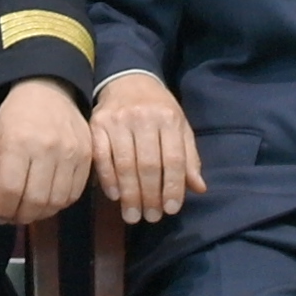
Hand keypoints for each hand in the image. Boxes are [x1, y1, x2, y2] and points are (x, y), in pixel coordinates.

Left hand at [0, 76, 94, 225]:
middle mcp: (46, 148)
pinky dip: (60, 203)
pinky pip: (75, 192)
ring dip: (41, 213)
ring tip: (30, 208)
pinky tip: (48, 198)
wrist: (47, 90)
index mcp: (17, 143)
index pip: (11, 191)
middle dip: (21, 216)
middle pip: (36, 200)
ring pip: (57, 201)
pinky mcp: (88, 154)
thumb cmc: (14, 117)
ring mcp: (71, 152)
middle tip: (14, 215)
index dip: (3, 210)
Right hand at [89, 72, 205, 224]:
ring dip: (129, 194)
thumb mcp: (179, 126)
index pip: (173, 159)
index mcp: (168, 119)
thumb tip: (198, 188)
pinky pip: (102, 157)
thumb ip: (188, 157)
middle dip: (150, 196)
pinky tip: (115, 196)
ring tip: (133, 215)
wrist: (128, 79)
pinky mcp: (97, 124)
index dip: (172, 187)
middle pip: (148, 165)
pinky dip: (108, 179)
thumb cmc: (158, 107)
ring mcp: (118, 121)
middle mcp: (143, 118)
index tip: (170, 210)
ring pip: (125, 164)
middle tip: (151, 217)